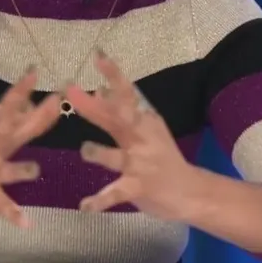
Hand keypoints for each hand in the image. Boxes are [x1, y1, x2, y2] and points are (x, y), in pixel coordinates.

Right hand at [0, 69, 60, 229]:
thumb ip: (11, 127)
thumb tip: (31, 104)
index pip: (6, 108)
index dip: (21, 90)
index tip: (35, 70)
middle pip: (10, 130)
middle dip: (34, 117)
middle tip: (55, 102)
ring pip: (4, 171)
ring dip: (18, 169)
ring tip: (34, 169)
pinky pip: (1, 206)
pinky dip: (13, 214)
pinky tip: (27, 221)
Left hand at [66, 52, 202, 219]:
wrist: (192, 192)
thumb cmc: (162, 156)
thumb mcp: (146, 129)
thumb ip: (122, 112)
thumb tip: (99, 90)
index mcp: (143, 121)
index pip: (127, 93)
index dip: (113, 74)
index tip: (97, 55)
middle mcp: (141, 138)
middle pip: (116, 118)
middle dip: (91, 105)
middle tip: (69, 90)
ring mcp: (140, 164)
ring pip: (114, 156)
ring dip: (99, 153)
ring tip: (86, 150)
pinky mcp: (137, 188)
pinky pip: (114, 195)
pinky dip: (99, 201)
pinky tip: (84, 206)